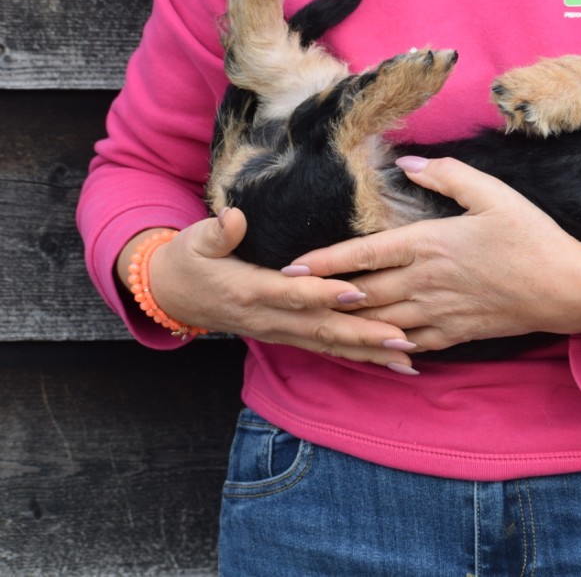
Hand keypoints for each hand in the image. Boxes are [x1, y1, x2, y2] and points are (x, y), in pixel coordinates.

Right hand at [116, 209, 418, 370]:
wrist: (172, 295)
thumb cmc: (189, 260)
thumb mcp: (195, 240)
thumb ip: (217, 232)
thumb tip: (234, 218)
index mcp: (250, 291)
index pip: (293, 294)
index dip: (323, 294)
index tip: (356, 292)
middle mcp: (269, 318)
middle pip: (322, 327)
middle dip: (363, 334)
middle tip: (401, 337)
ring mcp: (281, 331)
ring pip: (330, 344)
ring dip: (369, 351)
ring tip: (408, 356)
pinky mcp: (289, 336)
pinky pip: (328, 349)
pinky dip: (360, 356)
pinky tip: (392, 361)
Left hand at [291, 156, 580, 353]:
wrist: (566, 289)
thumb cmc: (531, 237)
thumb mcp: (493, 194)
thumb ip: (447, 176)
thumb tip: (408, 163)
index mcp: (429, 243)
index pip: (363, 254)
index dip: (323, 261)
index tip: (290, 267)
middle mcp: (425, 282)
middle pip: (360, 293)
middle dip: (322, 298)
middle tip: (289, 300)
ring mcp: (437, 313)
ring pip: (377, 324)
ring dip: (345, 324)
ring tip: (316, 324)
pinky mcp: (454, 335)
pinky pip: (407, 345)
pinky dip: (382, 347)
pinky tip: (368, 347)